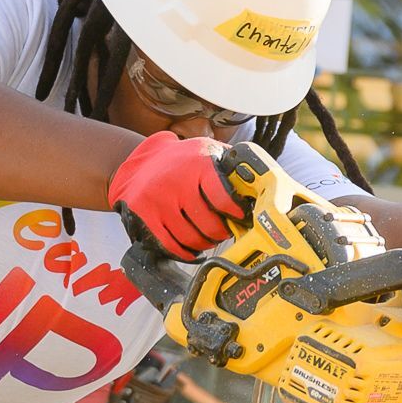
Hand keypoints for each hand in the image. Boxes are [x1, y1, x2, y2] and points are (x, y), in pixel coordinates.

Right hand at [108, 131, 244, 254]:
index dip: (236, 213)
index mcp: (199, 164)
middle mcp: (177, 182)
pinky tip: (192, 249)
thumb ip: (230, 166)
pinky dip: (184, 252)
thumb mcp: (208, 151)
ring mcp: (159, 200)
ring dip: (205, 244)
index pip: (224, 198)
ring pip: (190, 238)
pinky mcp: (144, 213)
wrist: (144, 159)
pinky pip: (169, 244)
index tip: (241, 218)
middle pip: (209, 224)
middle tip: (226, 232)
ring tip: (210, 239)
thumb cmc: (184, 158)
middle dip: (222, 233)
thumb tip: (257, 186)